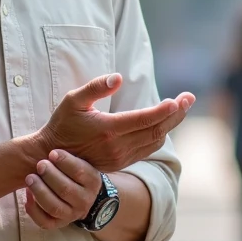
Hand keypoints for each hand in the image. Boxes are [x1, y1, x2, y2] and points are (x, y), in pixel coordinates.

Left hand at [24, 150, 102, 228]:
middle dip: (50, 175)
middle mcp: (85, 200)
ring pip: (54, 206)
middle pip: (65, 189)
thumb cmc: (76, 172)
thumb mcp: (82, 160)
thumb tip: (63, 127)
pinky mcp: (59, 224)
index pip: (80, 172)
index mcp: (93, 181)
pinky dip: (34, 210)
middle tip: (39, 164)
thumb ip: (72, 152)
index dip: (65, 161)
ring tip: (29, 178)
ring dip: (39, 191)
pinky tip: (27, 196)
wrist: (83, 195)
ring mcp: (72, 214)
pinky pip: (45, 222)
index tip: (52, 152)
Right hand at [37, 74, 193, 172]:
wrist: (52, 157)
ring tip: (181, 108)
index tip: (178, 100)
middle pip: (156, 130)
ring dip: (170, 125)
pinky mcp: (121, 162)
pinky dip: (159, 135)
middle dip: (176, 114)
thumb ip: (95, 87)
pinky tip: (164, 123)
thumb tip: (117, 78)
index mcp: (108, 129)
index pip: (144, 120)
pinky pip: (148, 149)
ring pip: (155, 141)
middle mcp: (118, 146)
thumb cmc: (62, 124)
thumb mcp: (73, 100)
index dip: (164, 110)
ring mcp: (121, 157)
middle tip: (189, 98)